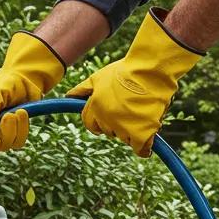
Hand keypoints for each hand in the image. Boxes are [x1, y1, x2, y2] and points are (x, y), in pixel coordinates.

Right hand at [0, 32, 65, 158]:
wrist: (24, 79)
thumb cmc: (4, 83)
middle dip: (3, 135)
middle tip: (8, 116)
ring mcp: (2, 133)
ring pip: (8, 144)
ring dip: (15, 127)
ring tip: (16, 111)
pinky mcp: (16, 133)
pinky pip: (19, 140)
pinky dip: (23, 128)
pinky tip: (22, 113)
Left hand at [67, 8, 203, 156]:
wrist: (151, 69)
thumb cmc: (126, 70)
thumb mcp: (99, 76)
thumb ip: (82, 89)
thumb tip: (68, 96)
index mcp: (94, 107)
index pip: (90, 124)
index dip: (99, 121)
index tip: (109, 119)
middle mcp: (106, 119)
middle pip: (109, 131)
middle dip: (117, 124)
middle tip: (130, 110)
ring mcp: (123, 127)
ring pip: (124, 138)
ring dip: (132, 132)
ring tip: (142, 114)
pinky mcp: (141, 133)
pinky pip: (140, 149)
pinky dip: (144, 148)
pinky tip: (146, 144)